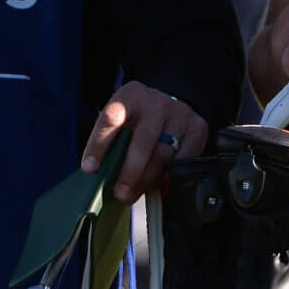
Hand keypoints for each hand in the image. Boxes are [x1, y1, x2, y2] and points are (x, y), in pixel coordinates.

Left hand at [80, 81, 209, 204]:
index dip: (99, 144)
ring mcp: (180, 114)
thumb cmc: (139, 118)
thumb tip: (100, 176)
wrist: (172, 102)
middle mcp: (157, 102)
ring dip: (147, 180)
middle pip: (142, 142)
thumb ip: (112, 142)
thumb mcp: (122, 119)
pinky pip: (183, 161)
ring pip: (163, 155)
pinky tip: (157, 183)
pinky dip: (168, 176)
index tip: (90, 168)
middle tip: (120, 193)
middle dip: (129, 172)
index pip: (111, 118)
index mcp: (131, 95)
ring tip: (135, 193)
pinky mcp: (198, 128)